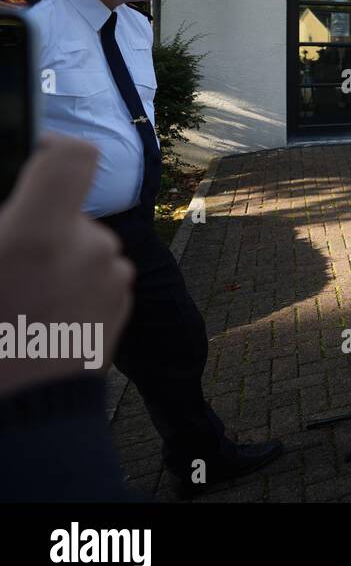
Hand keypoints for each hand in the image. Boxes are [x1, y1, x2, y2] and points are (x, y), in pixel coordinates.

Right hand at [0, 135, 133, 397]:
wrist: (18, 418)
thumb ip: (5, 222)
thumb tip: (14, 208)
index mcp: (41, 235)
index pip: (72, 157)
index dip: (53, 147)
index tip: (36, 157)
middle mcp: (90, 249)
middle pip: (70, 211)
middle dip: (40, 225)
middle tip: (8, 263)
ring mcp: (113, 279)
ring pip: (83, 245)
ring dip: (57, 258)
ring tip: (21, 300)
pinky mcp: (124, 305)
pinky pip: (98, 275)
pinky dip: (74, 284)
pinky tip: (43, 316)